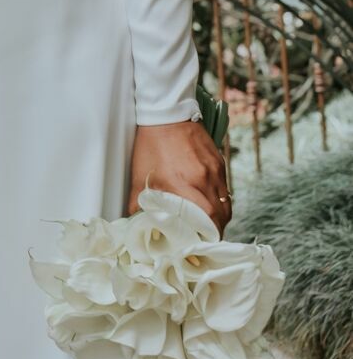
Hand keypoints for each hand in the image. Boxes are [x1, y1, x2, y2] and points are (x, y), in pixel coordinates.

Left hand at [127, 120, 232, 234]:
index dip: (208, 238)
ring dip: (220, 218)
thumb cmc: (150, 144)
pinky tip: (210, 202)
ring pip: (226, 203)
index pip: (208, 221)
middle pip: (221, 217)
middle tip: (206, 240)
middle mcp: (205, 180)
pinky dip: (220, 199)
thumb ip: (137, 203)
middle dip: (216, 232)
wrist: (165, 112)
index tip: (202, 246)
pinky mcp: (219, 161)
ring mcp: (215, 170)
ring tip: (209, 225)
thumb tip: (134, 223)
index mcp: (185, 186)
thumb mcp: (139, 175)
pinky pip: (225, 188)